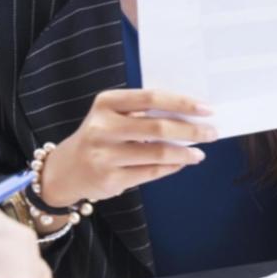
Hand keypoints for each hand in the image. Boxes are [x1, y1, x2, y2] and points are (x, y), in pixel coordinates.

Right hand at [40, 89, 217, 205]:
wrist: (65, 170)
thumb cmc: (99, 137)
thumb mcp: (112, 116)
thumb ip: (142, 112)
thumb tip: (189, 115)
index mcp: (106, 103)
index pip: (151, 97)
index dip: (182, 103)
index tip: (207, 108)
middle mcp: (103, 128)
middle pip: (158, 127)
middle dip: (191, 131)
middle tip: (211, 133)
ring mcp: (105, 156)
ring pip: (157, 153)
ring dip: (185, 153)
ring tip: (200, 152)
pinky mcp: (110, 179)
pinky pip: (151, 172)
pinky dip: (171, 167)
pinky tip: (182, 163)